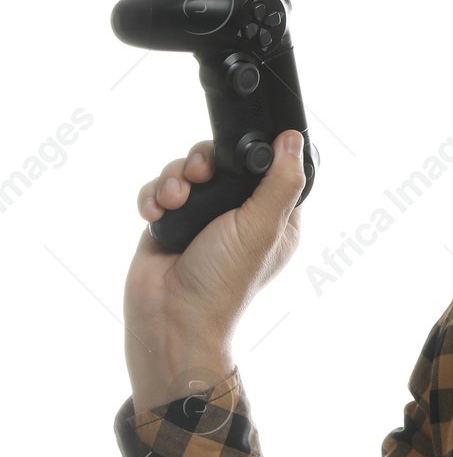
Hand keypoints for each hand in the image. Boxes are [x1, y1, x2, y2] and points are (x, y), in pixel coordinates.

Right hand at [123, 131, 305, 407]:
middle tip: (199, 176)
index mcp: (273, 215)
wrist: (170, 317)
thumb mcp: (262, 226)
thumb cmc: (223, 280)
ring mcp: (201, 216)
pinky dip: (154, 196)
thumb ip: (281, 181)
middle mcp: (238, 213)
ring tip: (174, 201)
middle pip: (220, 160)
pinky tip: (156, 214)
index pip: (268, 166)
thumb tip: (294, 138)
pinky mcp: (169, 222)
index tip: (236, 152)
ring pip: (185, 170)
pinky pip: (159, 190)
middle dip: (202, 162)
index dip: (251, 153)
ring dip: (174, 179)